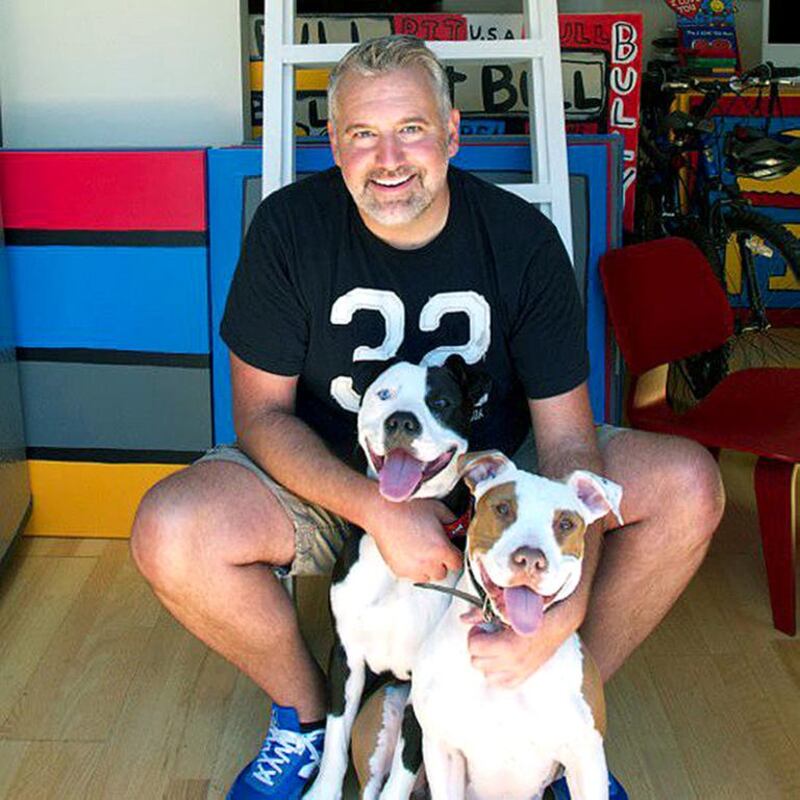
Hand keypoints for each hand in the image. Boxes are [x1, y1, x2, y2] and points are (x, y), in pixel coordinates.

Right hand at [365, 495, 462, 581]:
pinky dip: (413, 568)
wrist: (383, 512)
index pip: (457, 564)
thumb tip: (458, 530)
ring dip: (427, 568)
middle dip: (440, 562)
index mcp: (441, 549)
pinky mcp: (399, 571)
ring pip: (427, 577)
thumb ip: (453, 522)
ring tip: (420, 551)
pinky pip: (412, 576)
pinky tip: (409, 552)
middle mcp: (428, 563)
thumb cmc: (409, 509)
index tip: (449, 550)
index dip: (454, 555)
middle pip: (442, 573)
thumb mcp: (438, 509)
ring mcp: (413, 569)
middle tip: (434, 548)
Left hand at [462, 598, 584, 687]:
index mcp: (507, 646)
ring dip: (486, 661)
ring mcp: (518, 673)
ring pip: (485, 675)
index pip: (473, 647)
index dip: (475, 634)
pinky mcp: (523, 678)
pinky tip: (502, 660)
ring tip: (495, 648)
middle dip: (478, 647)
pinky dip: (497, 673)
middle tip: (487, 636)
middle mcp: (512, 663)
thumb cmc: (533, 615)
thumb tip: (463, 618)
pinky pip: (500, 684)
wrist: (557, 625)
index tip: (482, 627)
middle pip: (476, 662)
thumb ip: (482, 614)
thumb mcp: (506, 611)